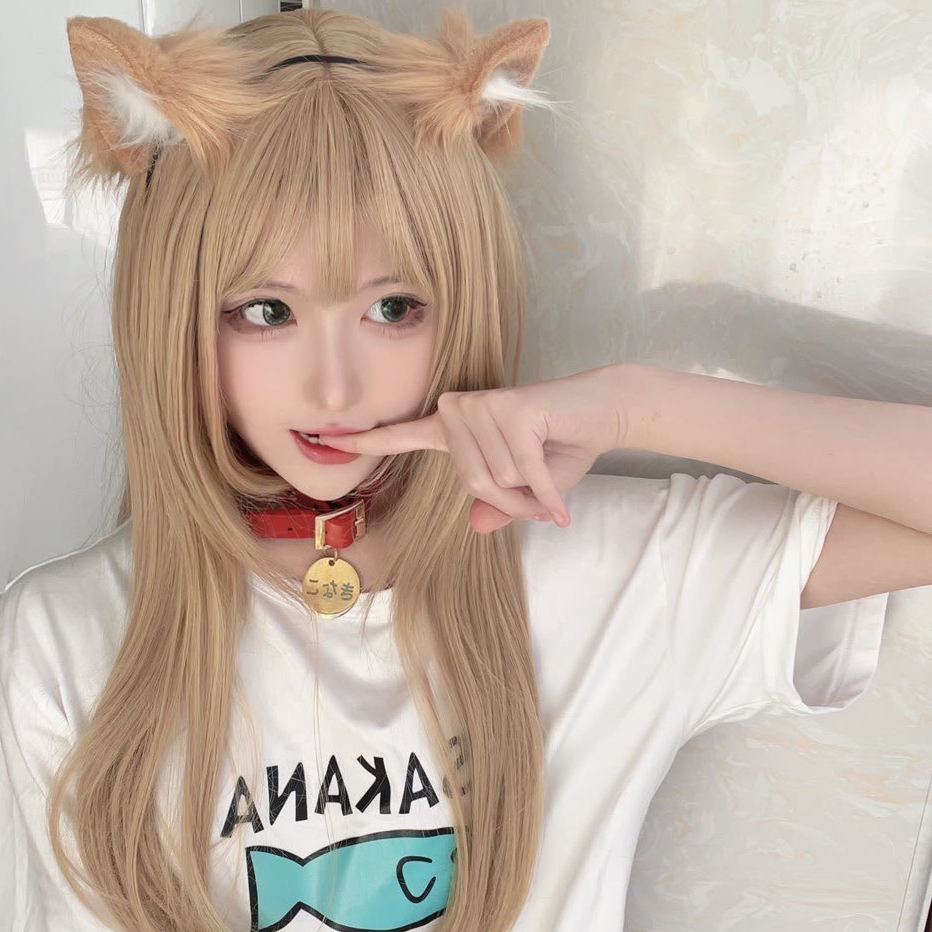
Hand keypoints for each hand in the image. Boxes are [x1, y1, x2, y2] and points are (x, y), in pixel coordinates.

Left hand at [343, 367, 629, 532]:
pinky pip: (521, 476)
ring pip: (497, 484)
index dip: (367, 442)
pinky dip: (546, 496)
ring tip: (550, 478)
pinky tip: (560, 503)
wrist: (603, 412)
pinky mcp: (513, 410)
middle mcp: (462, 411)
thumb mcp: (525, 490)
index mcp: (455, 428)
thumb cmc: (560, 447)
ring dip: (530, 496)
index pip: (403, 436)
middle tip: (538, 493)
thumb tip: (477, 525)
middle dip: (511, 502)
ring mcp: (485, 406)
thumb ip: (496, 507)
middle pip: (473, 485)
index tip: (328, 438)